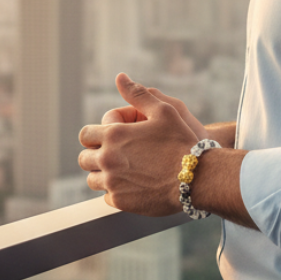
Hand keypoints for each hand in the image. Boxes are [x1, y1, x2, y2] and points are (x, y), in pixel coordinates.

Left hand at [78, 74, 200, 214]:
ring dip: (102, 174)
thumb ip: (138, 94)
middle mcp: (108, 159)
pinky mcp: (121, 202)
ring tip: (122, 171)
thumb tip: (120, 77)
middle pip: (84, 158)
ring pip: (92, 179)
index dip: (95, 135)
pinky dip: (115, 191)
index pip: (85, 135)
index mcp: (114, 135)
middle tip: (113, 155)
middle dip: (95, 155)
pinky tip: (132, 185)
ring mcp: (113, 182)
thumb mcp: (164, 110)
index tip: (108, 138)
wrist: (196, 178)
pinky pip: (107, 197)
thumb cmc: (181, 141)